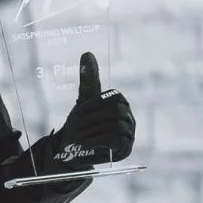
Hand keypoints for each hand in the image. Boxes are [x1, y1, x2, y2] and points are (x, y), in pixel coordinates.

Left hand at [30, 53, 135, 175]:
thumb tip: (87, 53)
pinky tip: (86, 144)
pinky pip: (117, 141)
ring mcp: (129, 134)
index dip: (96, 102)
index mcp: (121, 104)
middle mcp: (129, 117)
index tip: (79, 110)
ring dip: (93, 131)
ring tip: (79, 137)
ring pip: (116, 126)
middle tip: (77, 125)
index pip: (116, 97)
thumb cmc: (81, 122)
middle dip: (93, 118)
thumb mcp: (83, 99)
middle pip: (117, 111)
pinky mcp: (125, 149)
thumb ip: (88, 78)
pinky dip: (99, 141)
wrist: (73, 148)